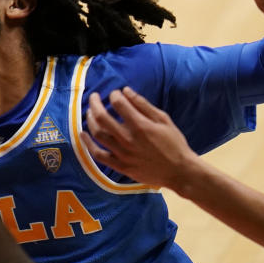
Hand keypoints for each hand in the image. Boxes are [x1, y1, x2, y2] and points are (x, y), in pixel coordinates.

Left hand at [82, 88, 199, 192]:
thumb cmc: (174, 143)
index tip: (115, 93)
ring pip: (97, 134)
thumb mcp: (163, 120)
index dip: (114, 95)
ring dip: (90, 120)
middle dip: (95, 103)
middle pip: (102, 117)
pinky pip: (98, 155)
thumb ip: (143, 105)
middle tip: (94, 97)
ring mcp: (122, 154)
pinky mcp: (120, 166)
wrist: (180, 172)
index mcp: (140, 126)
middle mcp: (128, 139)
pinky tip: (83, 134)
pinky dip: (88, 144)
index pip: (118, 104)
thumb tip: (126, 91)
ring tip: (89, 112)